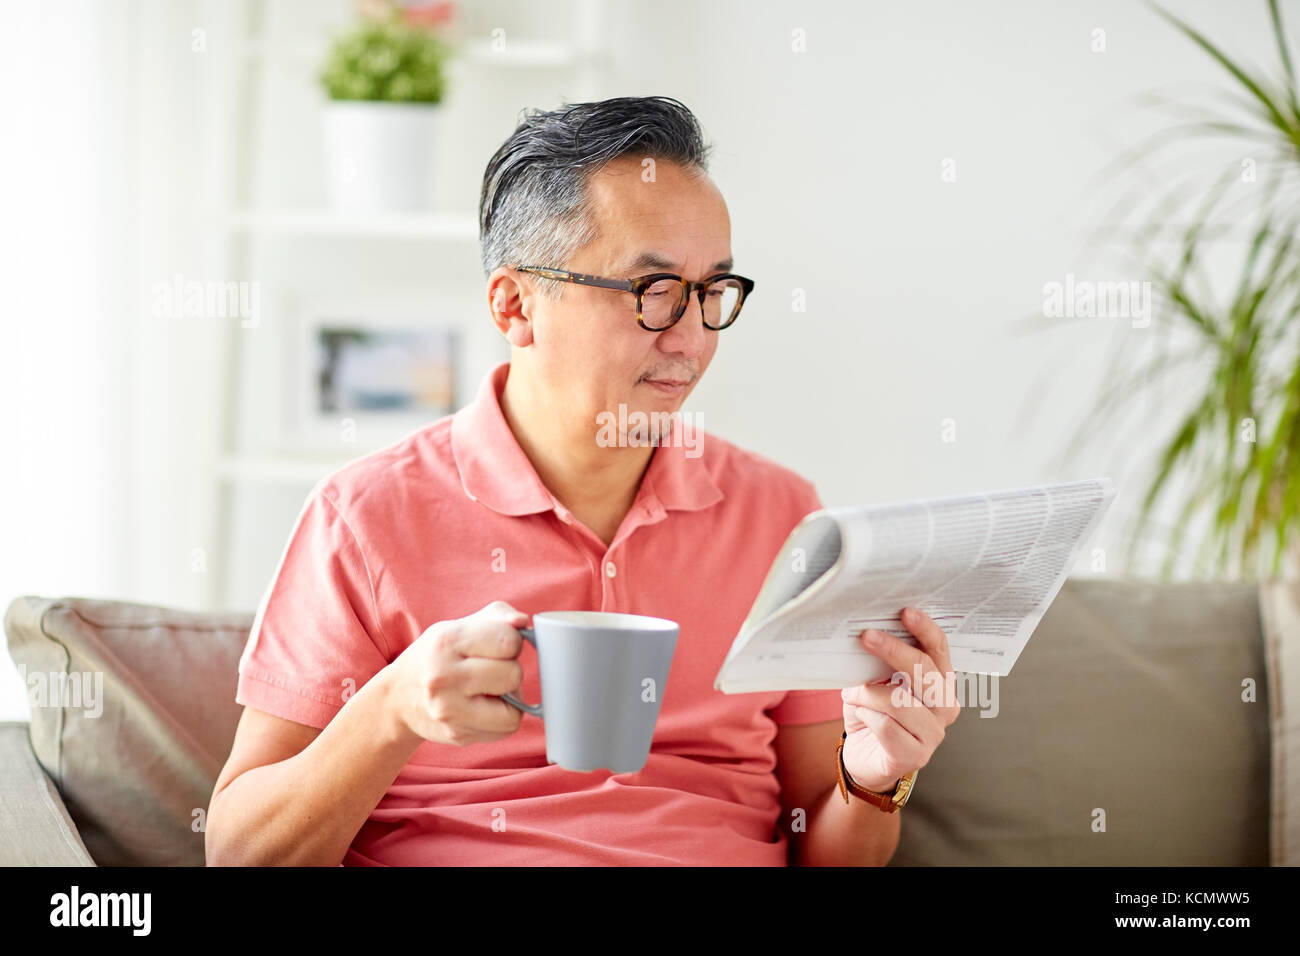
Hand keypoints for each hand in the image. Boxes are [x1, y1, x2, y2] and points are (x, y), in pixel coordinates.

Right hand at [388, 600, 529, 746]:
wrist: (398, 699)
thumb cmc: (438, 657)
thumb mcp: (460, 627)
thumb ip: (497, 617)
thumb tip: (523, 622)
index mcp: (446, 641)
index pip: (508, 641)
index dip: (513, 642)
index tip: (499, 646)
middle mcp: (443, 676)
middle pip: (513, 674)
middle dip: (510, 670)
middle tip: (492, 670)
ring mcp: (449, 710)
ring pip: (515, 709)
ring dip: (510, 698)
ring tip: (489, 689)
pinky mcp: (457, 734)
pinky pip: (507, 728)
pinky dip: (503, 718)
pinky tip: (485, 707)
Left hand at [839, 606, 960, 792]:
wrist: (864, 758)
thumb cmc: (872, 714)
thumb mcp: (877, 682)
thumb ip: (882, 663)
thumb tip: (869, 633)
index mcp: (940, 682)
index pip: (939, 650)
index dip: (924, 630)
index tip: (905, 612)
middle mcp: (945, 707)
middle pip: (924, 671)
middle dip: (893, 651)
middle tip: (866, 636)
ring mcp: (934, 734)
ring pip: (899, 701)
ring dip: (867, 693)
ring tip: (852, 693)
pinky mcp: (915, 756)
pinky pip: (886, 726)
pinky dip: (866, 716)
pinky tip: (860, 716)